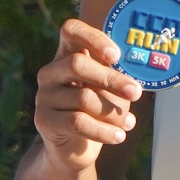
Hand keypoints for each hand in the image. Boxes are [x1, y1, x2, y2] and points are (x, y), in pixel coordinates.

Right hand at [32, 18, 140, 170]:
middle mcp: (51, 72)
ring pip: (83, 98)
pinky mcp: (43, 120)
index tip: (116, 56)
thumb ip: (116, 80)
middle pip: (78, 64)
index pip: (71, 30)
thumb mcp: (109, 91)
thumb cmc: (96, 112)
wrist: (74, 149)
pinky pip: (77, 122)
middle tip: (136, 93)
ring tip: (129, 123)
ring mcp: (44, 95)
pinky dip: (103, 131)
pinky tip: (118, 136)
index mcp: (67, 55)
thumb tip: (133, 83)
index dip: (93, 38)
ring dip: (112, 112)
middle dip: (111, 79)